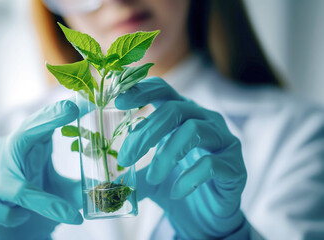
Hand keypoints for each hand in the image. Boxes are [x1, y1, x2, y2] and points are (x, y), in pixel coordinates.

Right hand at [0, 100, 82, 239]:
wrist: (8, 236)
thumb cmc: (34, 206)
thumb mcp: (59, 194)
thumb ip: (78, 189)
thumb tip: (110, 189)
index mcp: (27, 148)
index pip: (41, 125)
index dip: (57, 112)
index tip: (79, 101)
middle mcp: (6, 153)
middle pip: (23, 135)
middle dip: (46, 121)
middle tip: (70, 109)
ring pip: (15, 186)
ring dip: (43, 202)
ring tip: (65, 215)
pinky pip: (2, 210)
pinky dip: (16, 218)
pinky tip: (20, 218)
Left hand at [115, 77, 247, 238]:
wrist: (207, 217)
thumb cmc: (176, 186)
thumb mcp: (149, 176)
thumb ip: (132, 170)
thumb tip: (105, 175)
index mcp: (182, 115)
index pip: (163, 91)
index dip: (142, 90)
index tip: (118, 101)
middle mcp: (204, 120)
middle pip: (175, 109)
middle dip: (146, 132)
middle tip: (125, 157)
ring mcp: (223, 140)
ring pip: (194, 130)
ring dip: (167, 154)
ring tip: (152, 177)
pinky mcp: (234, 164)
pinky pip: (211, 163)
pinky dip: (188, 177)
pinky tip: (176, 192)